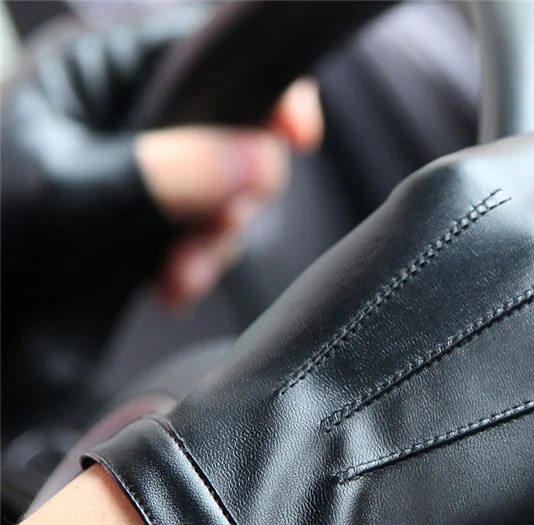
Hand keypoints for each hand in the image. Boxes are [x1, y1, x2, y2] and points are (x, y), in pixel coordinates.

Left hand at [1, 7, 322, 312]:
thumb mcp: (68, 196)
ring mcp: (144, 173)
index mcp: (100, 74)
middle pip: (232, 135)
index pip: (208, 58)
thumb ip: (161, 174)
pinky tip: (168, 290)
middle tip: (215, 230)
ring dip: (213, 244)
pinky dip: (197, 266)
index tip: (298, 136)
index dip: (265, 95)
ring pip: (225, 195)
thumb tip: (257, 161)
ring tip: (176, 278)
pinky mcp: (149, 222)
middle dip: (232, 195)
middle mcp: (129, 116)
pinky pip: (204, 235)